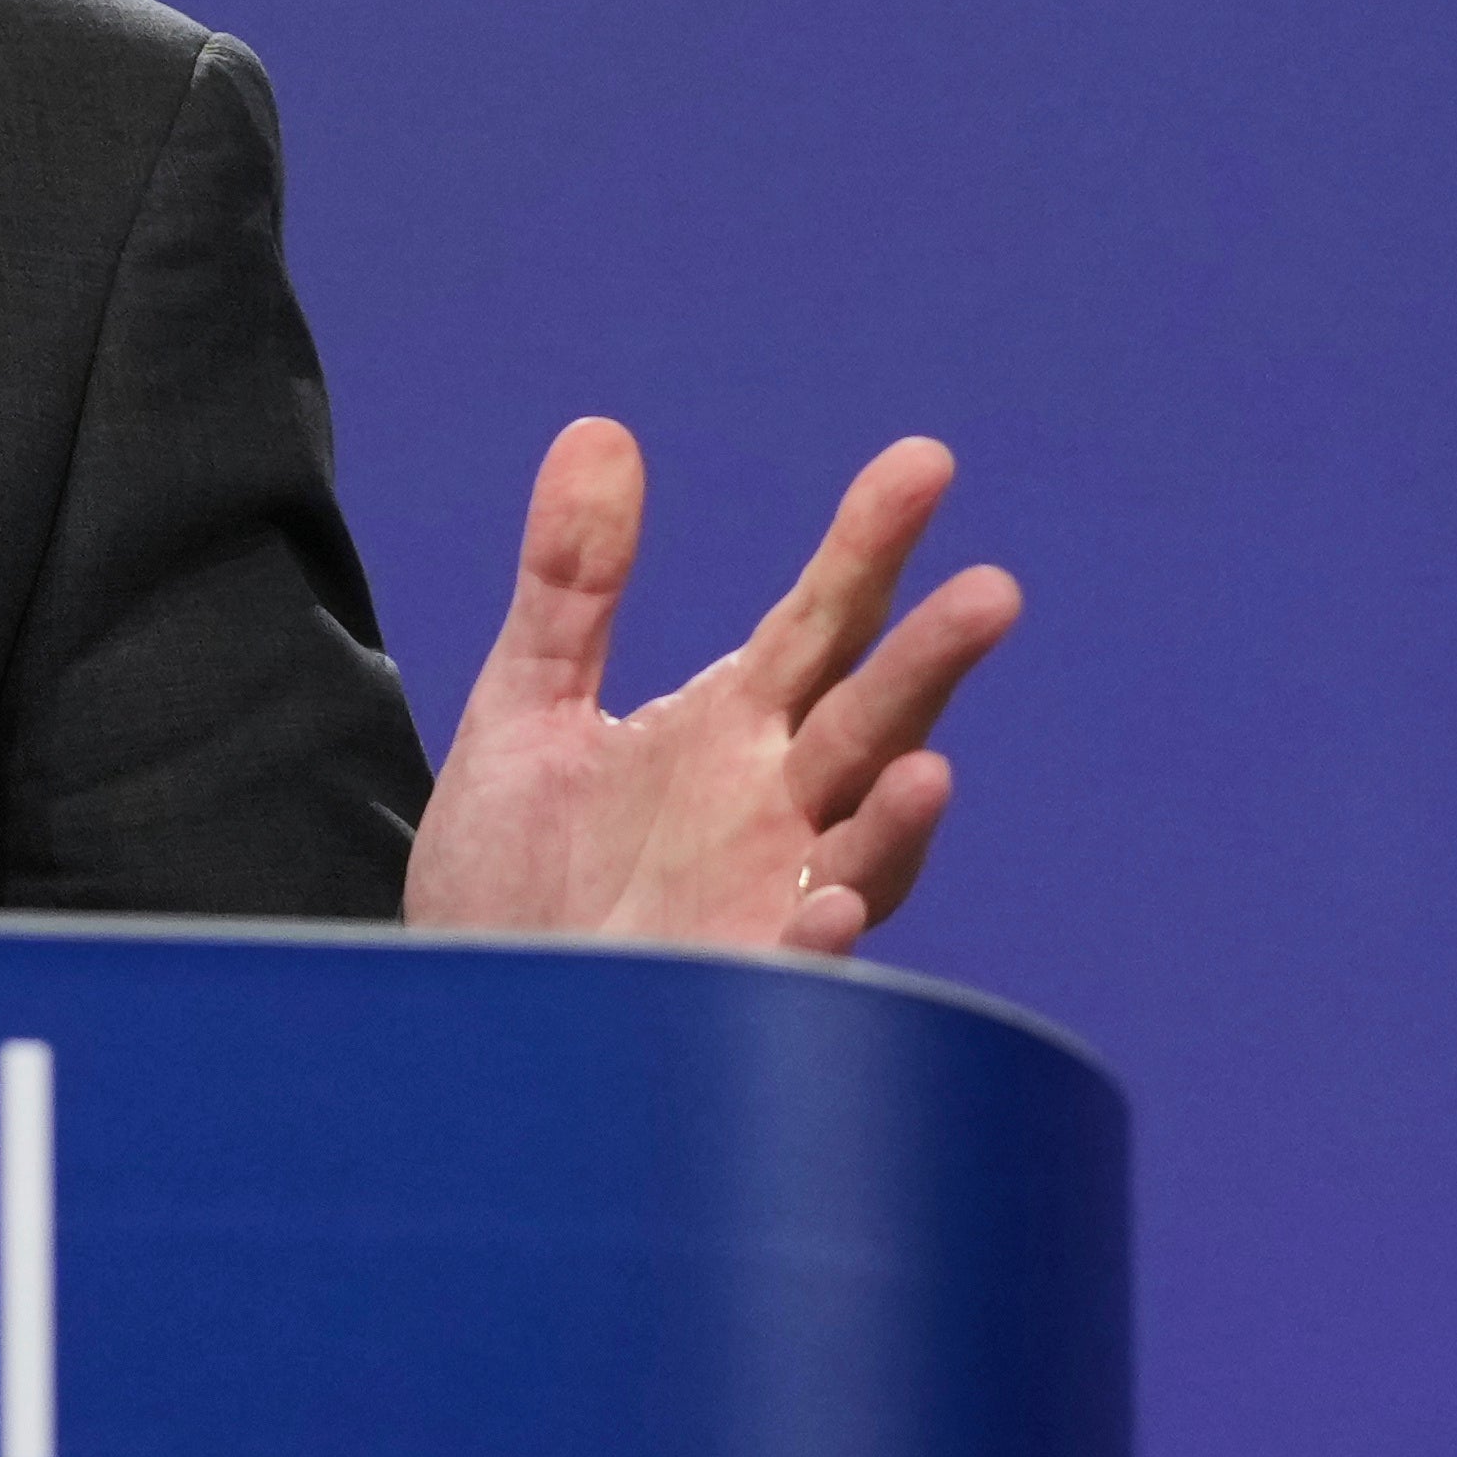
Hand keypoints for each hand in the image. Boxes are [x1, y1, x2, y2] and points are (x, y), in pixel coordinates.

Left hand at [405, 421, 1011, 954]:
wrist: (463, 1025)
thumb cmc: (513, 880)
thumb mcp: (530, 708)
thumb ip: (572, 584)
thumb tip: (599, 430)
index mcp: (736, 730)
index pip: (821, 620)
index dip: (870, 545)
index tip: (924, 461)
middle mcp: (774, 812)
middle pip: (870, 722)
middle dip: (929, 665)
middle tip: (992, 592)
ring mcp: (762, 905)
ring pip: (861, 852)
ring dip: (899, 818)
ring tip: (929, 766)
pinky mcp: (729, 997)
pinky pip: (791, 974)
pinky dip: (819, 944)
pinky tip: (828, 909)